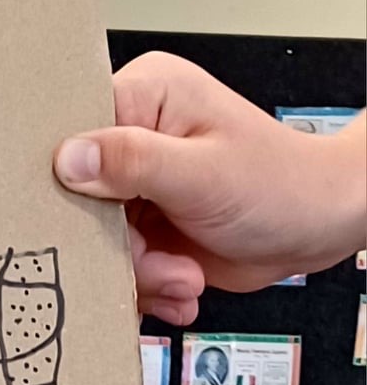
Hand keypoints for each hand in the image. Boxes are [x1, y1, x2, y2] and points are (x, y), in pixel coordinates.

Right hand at [53, 53, 366, 324]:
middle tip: (157, 262)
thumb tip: (68, 157)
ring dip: (141, 275)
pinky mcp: (146, 227)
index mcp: (144, 96)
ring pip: (99, 242)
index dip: (70, 182)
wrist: (316, 226)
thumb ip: (132, 162)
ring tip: (185, 278)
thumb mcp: (201, 172)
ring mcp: (138, 186)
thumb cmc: (279, 184)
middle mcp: (134, 137)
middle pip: (81, 199)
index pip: (74, 132)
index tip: (88, 222)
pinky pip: (121, 264)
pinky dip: (150, 287)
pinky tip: (183, 286)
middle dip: (119, 247)